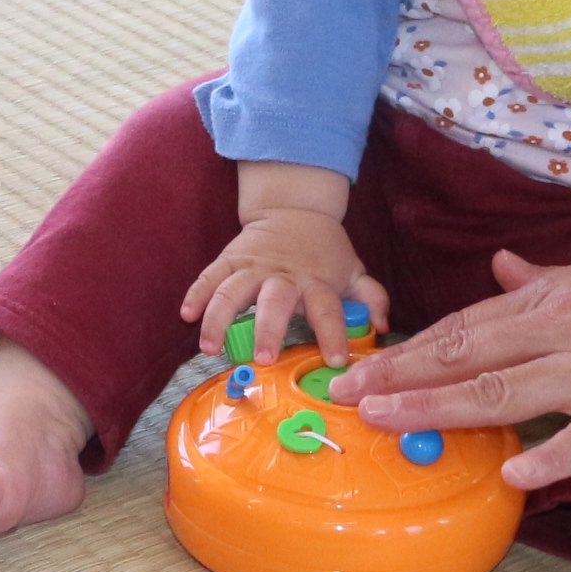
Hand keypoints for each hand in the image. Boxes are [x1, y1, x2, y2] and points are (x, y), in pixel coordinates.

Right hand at [181, 207, 385, 369]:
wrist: (294, 209)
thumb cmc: (325, 251)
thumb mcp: (354, 270)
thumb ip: (371, 298)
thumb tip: (383, 326)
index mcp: (317, 281)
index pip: (328, 309)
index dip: (333, 334)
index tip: (335, 362)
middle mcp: (283, 275)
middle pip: (274, 301)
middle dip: (268, 330)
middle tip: (262, 359)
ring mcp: (253, 266)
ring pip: (232, 290)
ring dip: (219, 319)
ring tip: (211, 348)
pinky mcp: (230, 258)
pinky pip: (209, 276)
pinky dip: (196, 294)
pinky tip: (187, 315)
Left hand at [328, 246, 570, 489]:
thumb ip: (547, 282)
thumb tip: (498, 270)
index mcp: (557, 299)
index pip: (466, 326)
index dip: (410, 349)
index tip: (361, 365)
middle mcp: (566, 331)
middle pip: (467, 357)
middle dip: (400, 377)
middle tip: (344, 396)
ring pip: (505, 393)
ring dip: (440, 409)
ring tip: (387, 423)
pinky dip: (550, 456)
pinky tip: (513, 477)